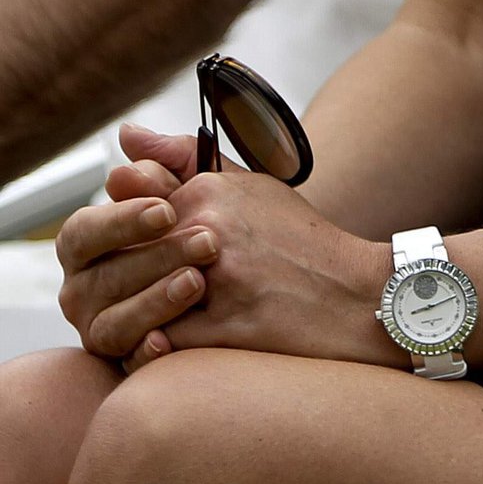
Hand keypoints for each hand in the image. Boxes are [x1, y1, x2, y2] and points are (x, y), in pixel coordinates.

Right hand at [57, 125, 213, 371]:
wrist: (268, 287)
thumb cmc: (224, 227)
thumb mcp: (208, 187)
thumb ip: (172, 160)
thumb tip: (129, 134)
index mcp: (91, 243)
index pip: (85, 230)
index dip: (121, 220)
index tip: (168, 209)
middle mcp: (86, 288)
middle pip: (100, 277)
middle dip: (153, 257)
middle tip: (207, 242)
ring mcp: (103, 328)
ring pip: (111, 323)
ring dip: (153, 301)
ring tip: (198, 281)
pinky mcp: (128, 362)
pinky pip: (128, 364)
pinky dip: (145, 351)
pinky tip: (170, 340)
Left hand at [149, 159, 394, 368]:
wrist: (356, 295)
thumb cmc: (299, 242)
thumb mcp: (248, 186)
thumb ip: (181, 158)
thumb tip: (125, 135)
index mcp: (208, 193)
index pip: (127, 215)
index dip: (134, 242)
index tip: (154, 253)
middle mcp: (208, 231)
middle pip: (125, 262)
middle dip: (131, 282)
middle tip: (161, 293)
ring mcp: (215, 283)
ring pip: (134, 304)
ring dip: (142, 316)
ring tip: (172, 317)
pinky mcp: (222, 332)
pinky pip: (154, 344)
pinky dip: (156, 348)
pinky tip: (182, 341)